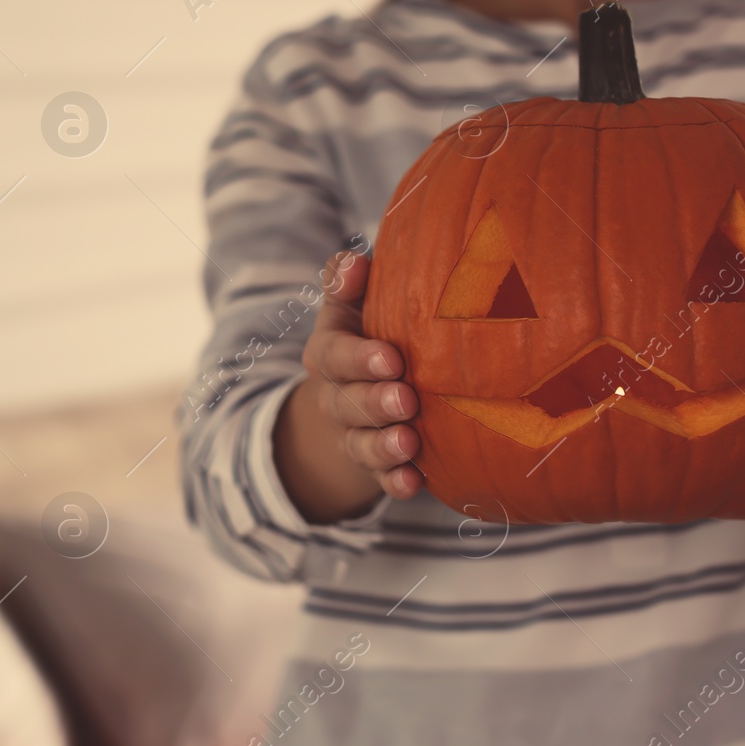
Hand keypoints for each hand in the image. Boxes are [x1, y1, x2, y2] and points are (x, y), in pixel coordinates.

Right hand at [273, 251, 423, 522]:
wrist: (361, 389)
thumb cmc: (371, 331)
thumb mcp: (352, 304)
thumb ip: (347, 280)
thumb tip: (355, 263)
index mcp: (330, 352)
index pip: (335, 354)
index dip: (360, 358)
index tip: (392, 358)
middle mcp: (336, 396)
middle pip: (348, 404)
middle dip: (375, 404)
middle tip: (406, 400)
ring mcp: (354, 434)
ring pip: (362, 444)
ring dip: (384, 446)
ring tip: (409, 443)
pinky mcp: (375, 464)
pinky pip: (381, 479)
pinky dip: (395, 482)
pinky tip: (414, 482)